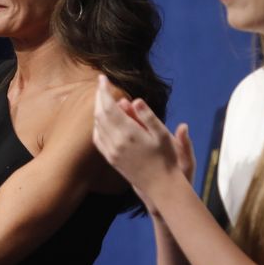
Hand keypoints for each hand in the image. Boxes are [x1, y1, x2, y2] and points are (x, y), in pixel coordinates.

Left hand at [92, 75, 185, 208]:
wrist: (161, 187)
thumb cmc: (166, 159)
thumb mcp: (162, 135)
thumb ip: (147, 116)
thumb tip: (134, 100)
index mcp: (128, 133)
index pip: (109, 106)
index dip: (104, 90)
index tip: (102, 78)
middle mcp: (116, 142)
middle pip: (100, 114)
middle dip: (99, 97)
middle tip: (101, 84)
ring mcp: (111, 152)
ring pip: (97, 126)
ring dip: (97, 110)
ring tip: (102, 98)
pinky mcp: (111, 159)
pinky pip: (98, 139)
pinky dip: (97, 126)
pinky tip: (101, 120)